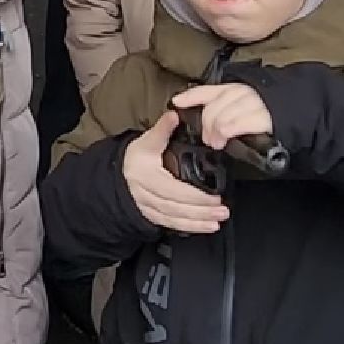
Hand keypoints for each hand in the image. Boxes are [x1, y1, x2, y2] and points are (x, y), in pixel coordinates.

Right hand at [123, 111, 232, 233]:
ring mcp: (149, 207)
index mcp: (146, 175)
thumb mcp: (146, 141)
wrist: (120, 175)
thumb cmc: (135, 159)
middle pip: (176, 206)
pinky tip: (206, 227)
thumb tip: (174, 115)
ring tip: (217, 221)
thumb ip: (162, 129)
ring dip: (198, 222)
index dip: (195, 196)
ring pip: (175, 218)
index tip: (215, 197)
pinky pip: (171, 225)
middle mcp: (146, 194)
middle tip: (223, 211)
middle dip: (201, 211)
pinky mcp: (153, 216)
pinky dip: (190, 228)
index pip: (172, 189)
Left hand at [170, 83, 274, 148]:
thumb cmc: (264, 112)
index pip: (206, 91)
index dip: (190, 97)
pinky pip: (239, 124)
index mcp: (232, 89)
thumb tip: (190, 110)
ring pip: (223, 117)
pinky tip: (228, 137)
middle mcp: (241, 92)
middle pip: (212, 109)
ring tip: (217, 142)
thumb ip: (218, 106)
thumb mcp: (239, 105)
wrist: (295, 111)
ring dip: (216, 132)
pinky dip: (230, 131)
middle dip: (207, 126)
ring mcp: (252, 103)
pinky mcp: (263, 117)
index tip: (176, 103)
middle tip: (209, 139)